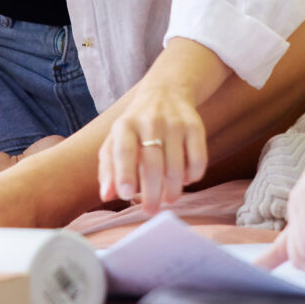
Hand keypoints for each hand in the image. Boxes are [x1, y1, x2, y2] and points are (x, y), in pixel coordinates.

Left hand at [98, 83, 208, 210]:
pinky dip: (192, 176)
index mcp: (125, 125)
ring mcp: (175, 123)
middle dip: (152, 193)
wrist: (166, 93)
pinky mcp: (195, 126)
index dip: (124, 174)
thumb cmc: (135, 127)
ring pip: (176, 166)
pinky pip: (198, 159)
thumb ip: (108, 169)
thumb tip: (107, 196)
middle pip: (153, 165)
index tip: (125, 195)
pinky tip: (185, 180)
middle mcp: (150, 121)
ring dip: (173, 190)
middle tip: (151, 211)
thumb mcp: (115, 141)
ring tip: (168, 199)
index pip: (124, 150)